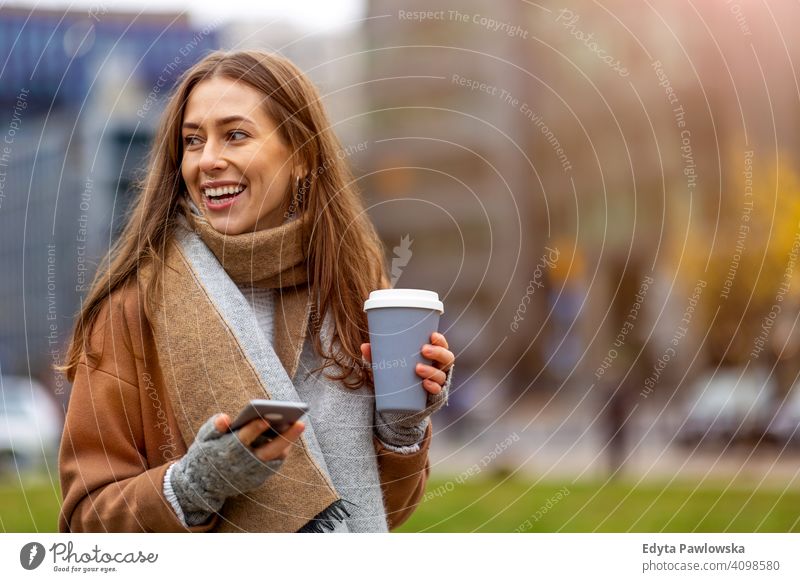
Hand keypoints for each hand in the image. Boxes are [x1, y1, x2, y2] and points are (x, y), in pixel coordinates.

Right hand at [170, 412, 304, 525]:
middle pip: (269, 450)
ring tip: (297, 425)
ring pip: (276, 457)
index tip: (266, 417)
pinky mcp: (258, 479)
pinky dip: (282, 450)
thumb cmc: (207, 453)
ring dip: (288, 443)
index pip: (244, 438)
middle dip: (286, 437)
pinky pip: (274, 464)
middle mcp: (243, 463)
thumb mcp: (205, 438)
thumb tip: (225, 419)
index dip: (255, 428)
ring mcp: (253, 473)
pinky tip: (287, 436)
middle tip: (300, 422)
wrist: (203, 484)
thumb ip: (215, 426)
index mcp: (229, 450)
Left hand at [360, 331, 454, 394]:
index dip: (441, 340)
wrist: (400, 406)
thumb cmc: (397, 377)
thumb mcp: (388, 366)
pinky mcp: (433, 398)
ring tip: (418, 369)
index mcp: (432, 357)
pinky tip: (425, 384)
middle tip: (423, 350)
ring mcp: (438, 384)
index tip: (431, 335)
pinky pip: (437, 392)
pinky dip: (432, 388)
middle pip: (447, 359)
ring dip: (432, 371)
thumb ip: (377, 356)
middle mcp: (439, 369)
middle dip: (438, 353)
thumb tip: (365, 346)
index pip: (442, 346)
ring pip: (442, 375)